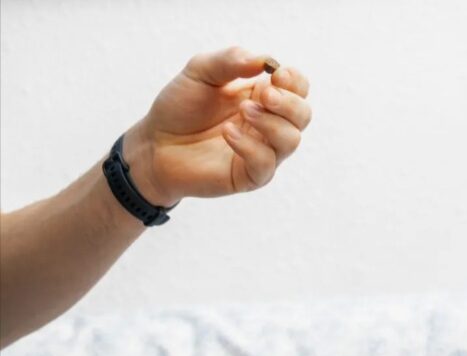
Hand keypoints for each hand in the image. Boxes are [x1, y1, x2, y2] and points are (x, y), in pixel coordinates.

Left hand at [122, 46, 311, 205]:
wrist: (155, 143)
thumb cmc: (180, 107)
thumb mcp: (200, 71)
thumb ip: (230, 61)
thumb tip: (264, 61)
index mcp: (263, 97)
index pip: (298, 88)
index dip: (295, 81)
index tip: (276, 74)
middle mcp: (269, 124)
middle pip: (303, 114)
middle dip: (289, 103)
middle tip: (263, 96)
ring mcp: (263, 151)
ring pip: (291, 140)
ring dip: (271, 123)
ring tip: (243, 112)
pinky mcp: (251, 175)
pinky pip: (266, 163)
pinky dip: (251, 146)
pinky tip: (229, 133)